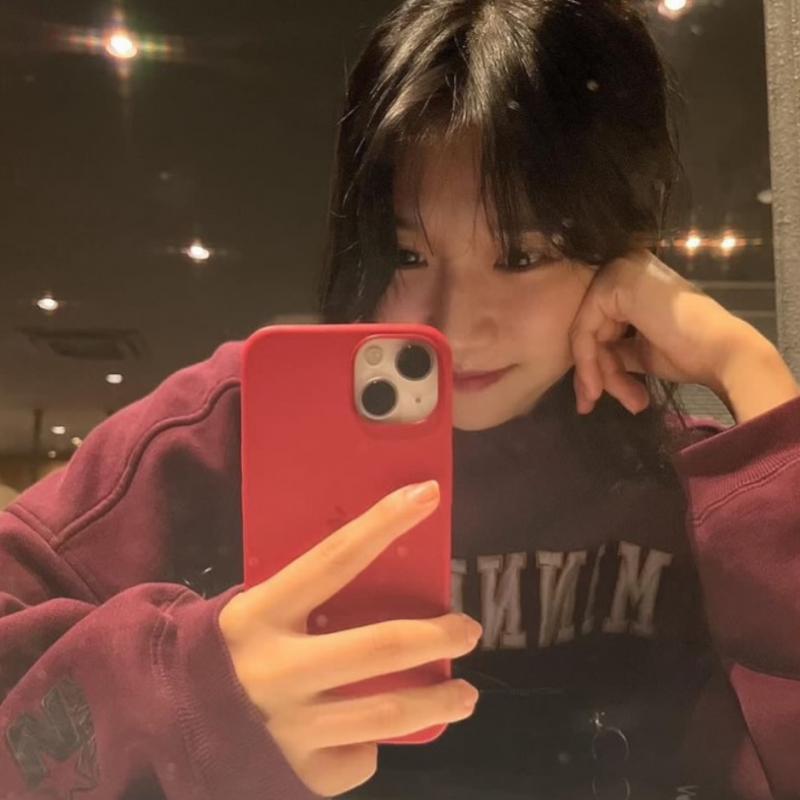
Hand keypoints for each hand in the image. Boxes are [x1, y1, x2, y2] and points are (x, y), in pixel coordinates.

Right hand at [218, 481, 481, 797]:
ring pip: (390, 714)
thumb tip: (380, 573)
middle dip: (439, 636)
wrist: (166, 724)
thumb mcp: (254, 613)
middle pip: (382, 646)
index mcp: (261, 614)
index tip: (428, 494)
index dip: (384, 522)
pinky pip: (359, 756)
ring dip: (441, 702)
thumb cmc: (227, 653)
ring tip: (465, 695)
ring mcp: (290, 726)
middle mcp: (277, 669)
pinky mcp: (299, 772)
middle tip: (469, 630)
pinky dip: (374, 745)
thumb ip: (304, 601)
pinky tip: (374, 735)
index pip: (335, 557)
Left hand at [568, 250, 770, 414]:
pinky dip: (588, 360)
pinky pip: (584, 328)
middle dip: (592, 370)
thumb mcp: (640, 352)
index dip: (594, 364)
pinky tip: (597, 386)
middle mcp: (623, 267)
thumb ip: (614, 350)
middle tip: (591, 404)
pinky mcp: (613, 283)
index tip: (591, 398)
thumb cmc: (690, 353)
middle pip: (590, 327)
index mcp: (632, 280)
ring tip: (606, 399)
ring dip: (594, 371)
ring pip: (584, 330)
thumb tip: (588, 369)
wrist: (721, 353)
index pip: (598, 323)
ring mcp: (618, 270)